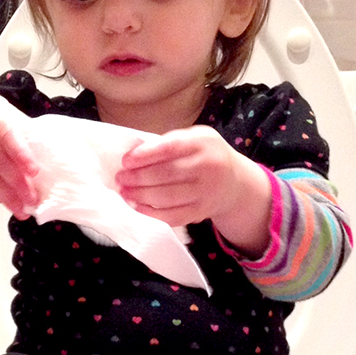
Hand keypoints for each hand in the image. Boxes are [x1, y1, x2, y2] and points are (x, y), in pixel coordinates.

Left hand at [114, 126, 270, 256]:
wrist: (234, 182)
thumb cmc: (205, 155)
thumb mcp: (194, 138)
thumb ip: (169, 143)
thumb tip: (134, 152)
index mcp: (203, 142)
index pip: (170, 148)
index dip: (145, 155)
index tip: (126, 161)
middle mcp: (208, 166)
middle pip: (166, 174)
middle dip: (138, 177)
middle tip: (120, 178)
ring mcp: (206, 192)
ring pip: (167, 197)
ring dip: (140, 195)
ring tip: (124, 192)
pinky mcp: (201, 212)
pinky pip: (173, 216)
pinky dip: (152, 213)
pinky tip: (138, 207)